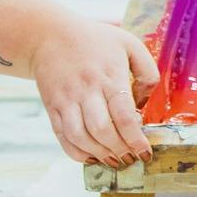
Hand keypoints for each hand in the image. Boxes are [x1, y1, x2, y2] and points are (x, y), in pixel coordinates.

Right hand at [28, 15, 159, 168]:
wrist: (48, 35)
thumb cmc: (95, 40)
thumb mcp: (129, 44)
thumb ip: (147, 71)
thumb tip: (146, 102)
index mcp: (109, 76)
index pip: (123, 115)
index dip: (136, 138)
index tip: (146, 152)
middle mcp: (86, 90)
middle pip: (102, 130)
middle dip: (120, 150)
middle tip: (132, 159)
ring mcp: (66, 100)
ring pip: (80, 137)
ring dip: (100, 155)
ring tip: (115, 161)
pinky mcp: (53, 107)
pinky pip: (62, 137)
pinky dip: (77, 153)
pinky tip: (92, 158)